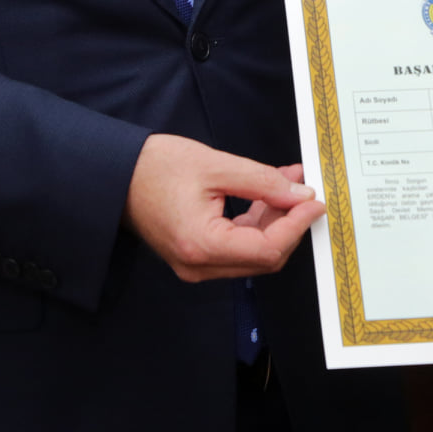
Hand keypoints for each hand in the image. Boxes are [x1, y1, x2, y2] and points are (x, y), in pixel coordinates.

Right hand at [123, 134, 324, 281]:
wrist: (117, 176)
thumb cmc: (156, 167)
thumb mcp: (216, 165)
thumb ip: (262, 181)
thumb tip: (299, 194)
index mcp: (202, 246)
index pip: (267, 249)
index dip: (297, 225)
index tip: (315, 201)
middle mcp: (199, 266)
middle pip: (264, 258)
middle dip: (290, 223)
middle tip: (304, 189)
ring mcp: (196, 265)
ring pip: (253, 253)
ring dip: (275, 221)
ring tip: (287, 181)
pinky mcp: (196, 256)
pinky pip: (237, 247)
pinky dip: (256, 223)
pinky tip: (266, 194)